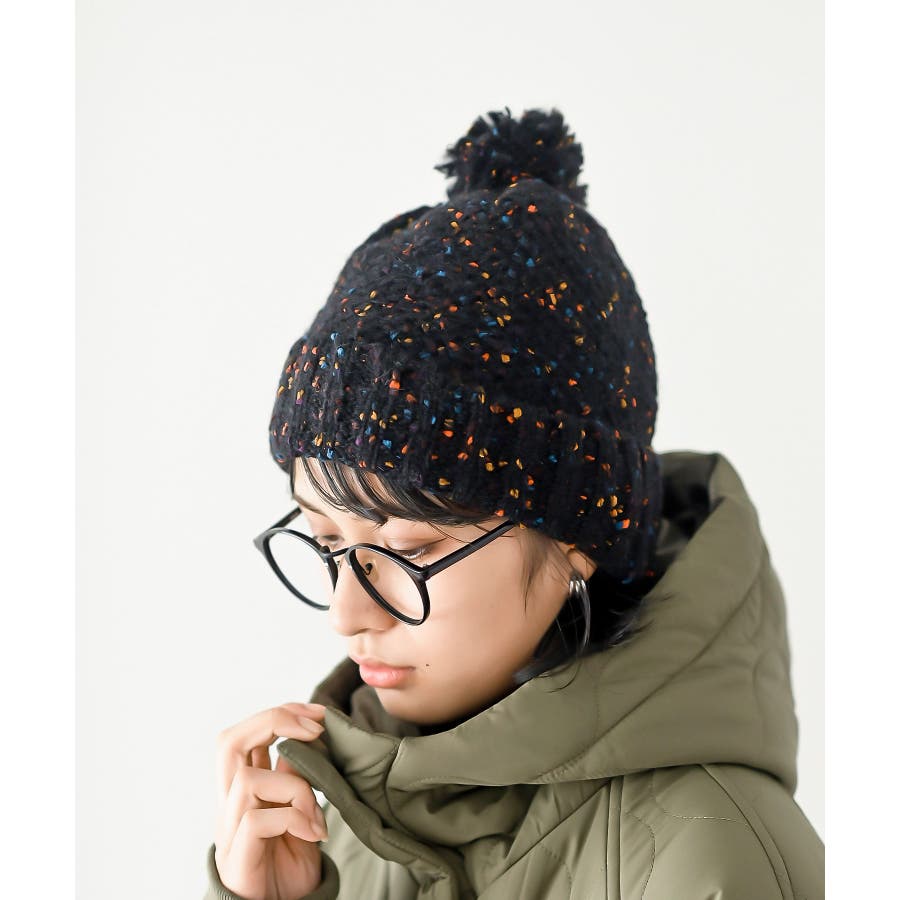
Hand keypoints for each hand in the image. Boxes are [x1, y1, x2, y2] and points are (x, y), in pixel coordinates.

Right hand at [213, 702, 329, 899]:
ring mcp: (228, 830)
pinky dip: (294, 818)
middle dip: (273, 721)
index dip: (278, 715)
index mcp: (241, 788)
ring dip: (296, 787)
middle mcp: (228, 804)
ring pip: (247, 779)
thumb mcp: (297, 810)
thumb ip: (293, 778)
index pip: (242, 735)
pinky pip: (257, 820)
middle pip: (228, 742)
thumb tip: (308, 739)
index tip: (317, 715)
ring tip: (318, 814)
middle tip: (315, 730)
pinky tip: (315, 833)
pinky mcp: (237, 857)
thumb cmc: (288, 861)